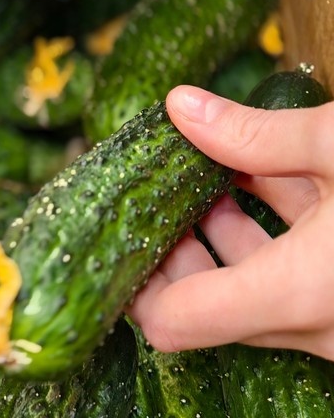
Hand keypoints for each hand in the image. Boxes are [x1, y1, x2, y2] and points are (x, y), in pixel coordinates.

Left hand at [128, 84, 333, 358]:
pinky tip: (265, 172)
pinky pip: (296, 275)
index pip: (174, 322)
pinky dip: (275, 232)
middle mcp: (315, 323)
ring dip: (224, 229)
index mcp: (297, 295)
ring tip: (208, 167)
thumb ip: (257, 134)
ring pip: (255, 283)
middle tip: (159, 186)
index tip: (115, 232)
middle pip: (207, 300)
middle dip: (175, 240)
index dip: (131, 283)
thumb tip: (180, 106)